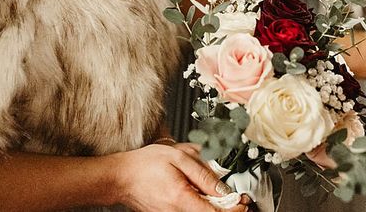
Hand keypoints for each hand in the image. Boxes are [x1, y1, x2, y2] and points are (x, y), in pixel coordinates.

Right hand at [111, 144, 249, 211]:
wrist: (122, 177)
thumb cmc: (145, 165)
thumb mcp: (177, 158)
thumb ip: (202, 173)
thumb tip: (223, 188)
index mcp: (182, 200)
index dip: (235, 209)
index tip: (243, 201)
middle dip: (228, 208)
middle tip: (238, 198)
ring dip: (214, 206)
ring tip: (218, 192)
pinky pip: (191, 211)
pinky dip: (202, 204)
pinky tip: (202, 193)